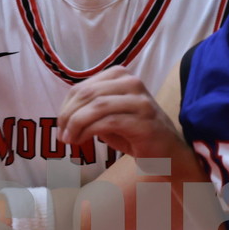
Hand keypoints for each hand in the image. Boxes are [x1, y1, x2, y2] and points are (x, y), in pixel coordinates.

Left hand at [57, 65, 185, 158]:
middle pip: (87, 94)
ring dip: (75, 125)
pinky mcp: (143, 121)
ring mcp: (140, 101)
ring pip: (96, 106)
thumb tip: (63, 116)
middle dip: (68, 116)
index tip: (61, 125)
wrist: (167, 153)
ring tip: (70, 140)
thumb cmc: (134, 133)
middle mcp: (133, 83)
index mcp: (122, 76)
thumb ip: (89, 108)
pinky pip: (107, 122)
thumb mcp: (109, 115)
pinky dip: (88, 132)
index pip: (83, 86)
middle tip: (62, 135)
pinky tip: (82, 142)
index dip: (65, 106)